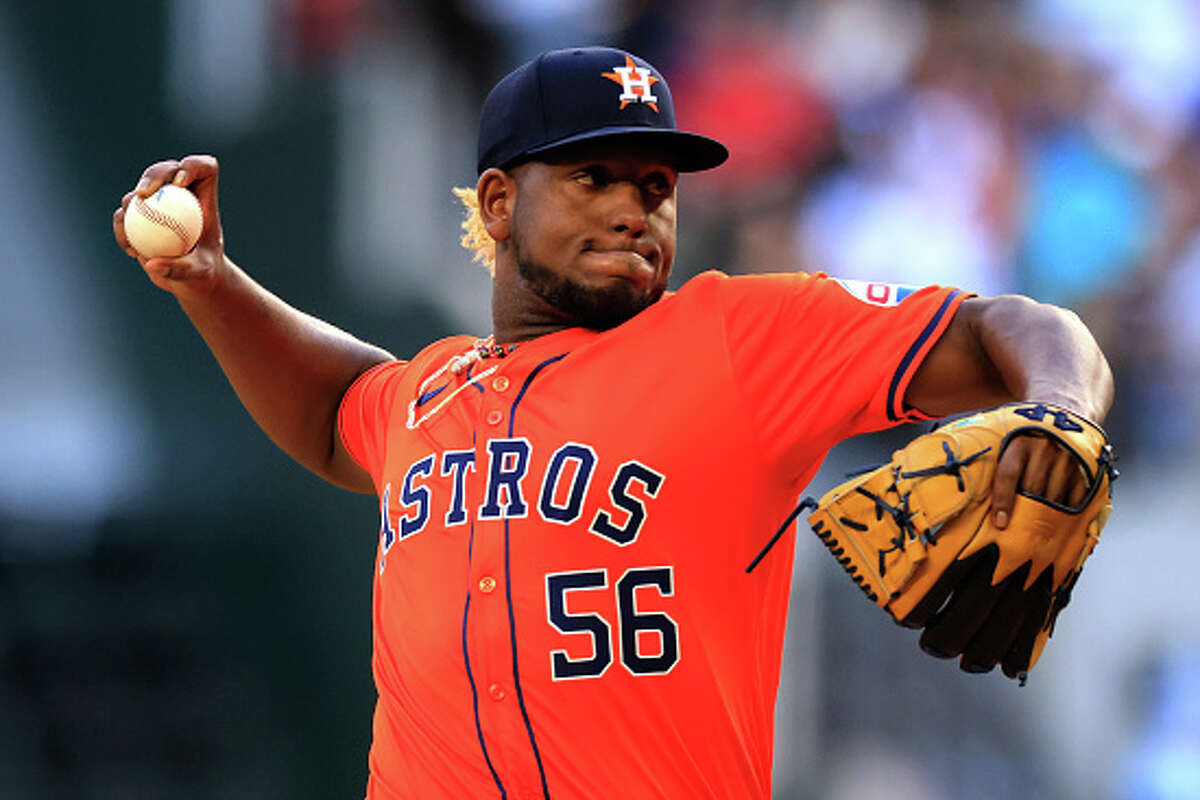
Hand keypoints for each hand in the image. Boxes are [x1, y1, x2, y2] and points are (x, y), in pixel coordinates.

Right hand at [113, 154, 224, 293]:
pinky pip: (124, 215)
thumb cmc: (204, 274)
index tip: (179, 184)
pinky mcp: (140, 216)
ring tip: (135, 236)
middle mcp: (181, 195)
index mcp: (204, 199)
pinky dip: (122, 230)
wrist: (191, 281)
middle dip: (153, 175)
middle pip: (167, 169)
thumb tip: (151, 264)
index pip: (203, 168)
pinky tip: (131, 250)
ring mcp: (158, 203)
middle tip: (143, 194)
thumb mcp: (199, 274)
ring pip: (141, 190)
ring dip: (131, 205)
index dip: (192, 166)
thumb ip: (181, 269)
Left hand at [991, 430, 1087, 528]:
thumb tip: (993, 507)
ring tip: (1039, 526)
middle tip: (1021, 532)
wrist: (1067, 418)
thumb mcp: (1012, 446)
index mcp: (1019, 444)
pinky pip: (1074, 499)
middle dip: (1025, 512)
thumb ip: (1002, 470)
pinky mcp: (1083, 468)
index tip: (1000, 524)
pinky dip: (1066, 511)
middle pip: (1032, 490)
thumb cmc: (1030, 440)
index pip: (1008, 475)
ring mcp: (1066, 458)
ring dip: (1046, 514)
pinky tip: (1060, 516)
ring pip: (1053, 498)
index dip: (1003, 501)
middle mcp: (1043, 448)